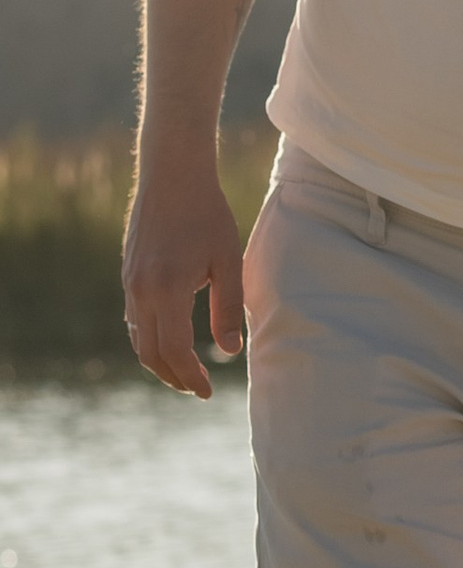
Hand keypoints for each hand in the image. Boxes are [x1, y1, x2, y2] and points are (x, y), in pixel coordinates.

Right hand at [122, 159, 246, 397]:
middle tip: (197, 389)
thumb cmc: (207, 214)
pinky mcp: (128, 273)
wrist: (171, 175)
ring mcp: (129, 281)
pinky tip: (169, 339)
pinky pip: (134, 317)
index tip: (208, 392)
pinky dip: (149, 338)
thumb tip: (230, 351)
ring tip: (185, 371)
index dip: (190, 377)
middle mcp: (141, 290)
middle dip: (173, 377)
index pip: (173, 351)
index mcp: (167, 290)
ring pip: (137, 337)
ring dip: (158, 360)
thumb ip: (228, 308)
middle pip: (149, 353)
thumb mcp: (228, 261)